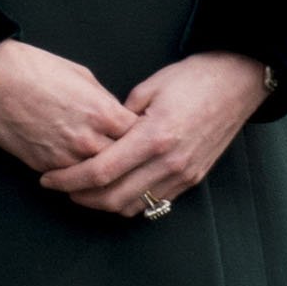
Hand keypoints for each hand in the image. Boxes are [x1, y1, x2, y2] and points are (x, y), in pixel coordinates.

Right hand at [0, 37, 136, 176]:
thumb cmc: (35, 69)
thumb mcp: (82, 76)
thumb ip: (104, 102)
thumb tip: (114, 117)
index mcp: (103, 112)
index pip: (139, 137)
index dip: (142, 139)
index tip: (142, 140)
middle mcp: (88, 139)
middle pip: (122, 164)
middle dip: (127, 163)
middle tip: (130, 165)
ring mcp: (65, 156)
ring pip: (96, 179)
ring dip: (102, 178)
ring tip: (108, 177)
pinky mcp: (43, 165)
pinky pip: (69, 180)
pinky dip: (76, 179)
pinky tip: (79, 175)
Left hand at [38, 52, 268, 219]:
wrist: (237, 82)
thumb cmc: (193, 78)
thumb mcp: (149, 88)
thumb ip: (119, 117)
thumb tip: (97, 136)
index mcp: (154, 136)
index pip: (101, 171)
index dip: (69, 179)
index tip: (49, 178)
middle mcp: (169, 162)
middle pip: (113, 198)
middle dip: (80, 197)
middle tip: (61, 188)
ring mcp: (183, 175)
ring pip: (133, 207)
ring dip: (103, 204)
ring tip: (83, 191)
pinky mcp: (193, 179)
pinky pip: (154, 203)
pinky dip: (129, 203)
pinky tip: (114, 191)